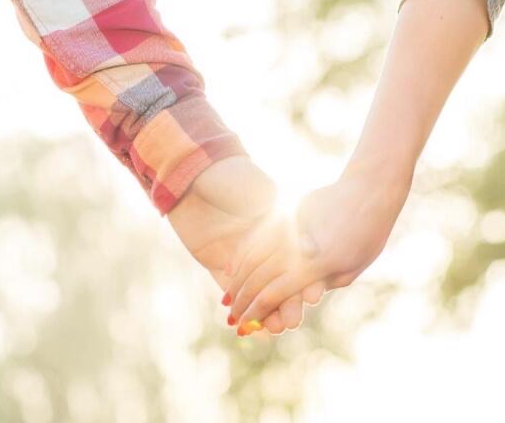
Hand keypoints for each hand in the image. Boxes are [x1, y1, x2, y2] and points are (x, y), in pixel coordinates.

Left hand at [167, 156, 324, 333]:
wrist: (191, 176)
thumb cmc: (226, 176)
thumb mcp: (253, 187)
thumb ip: (270, 205)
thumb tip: (293, 226)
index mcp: (277, 227)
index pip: (295, 259)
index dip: (305, 277)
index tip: (313, 295)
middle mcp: (263, 245)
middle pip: (280, 279)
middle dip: (288, 302)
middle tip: (293, 321)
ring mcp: (242, 257)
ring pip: (259, 289)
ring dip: (268, 311)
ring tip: (275, 329)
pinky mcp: (220, 265)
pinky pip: (233, 290)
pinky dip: (244, 308)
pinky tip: (252, 327)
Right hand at [226, 157, 411, 332]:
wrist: (368, 191)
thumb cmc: (368, 234)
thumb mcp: (350, 269)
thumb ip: (321, 283)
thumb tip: (301, 296)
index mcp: (315, 266)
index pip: (273, 294)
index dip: (255, 312)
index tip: (243, 325)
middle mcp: (296, 247)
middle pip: (257, 279)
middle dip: (241, 302)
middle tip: (229, 318)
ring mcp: (288, 229)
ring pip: (251, 258)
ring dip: (236, 282)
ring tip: (226, 298)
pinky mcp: (286, 215)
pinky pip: (256, 237)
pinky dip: (242, 255)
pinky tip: (232, 268)